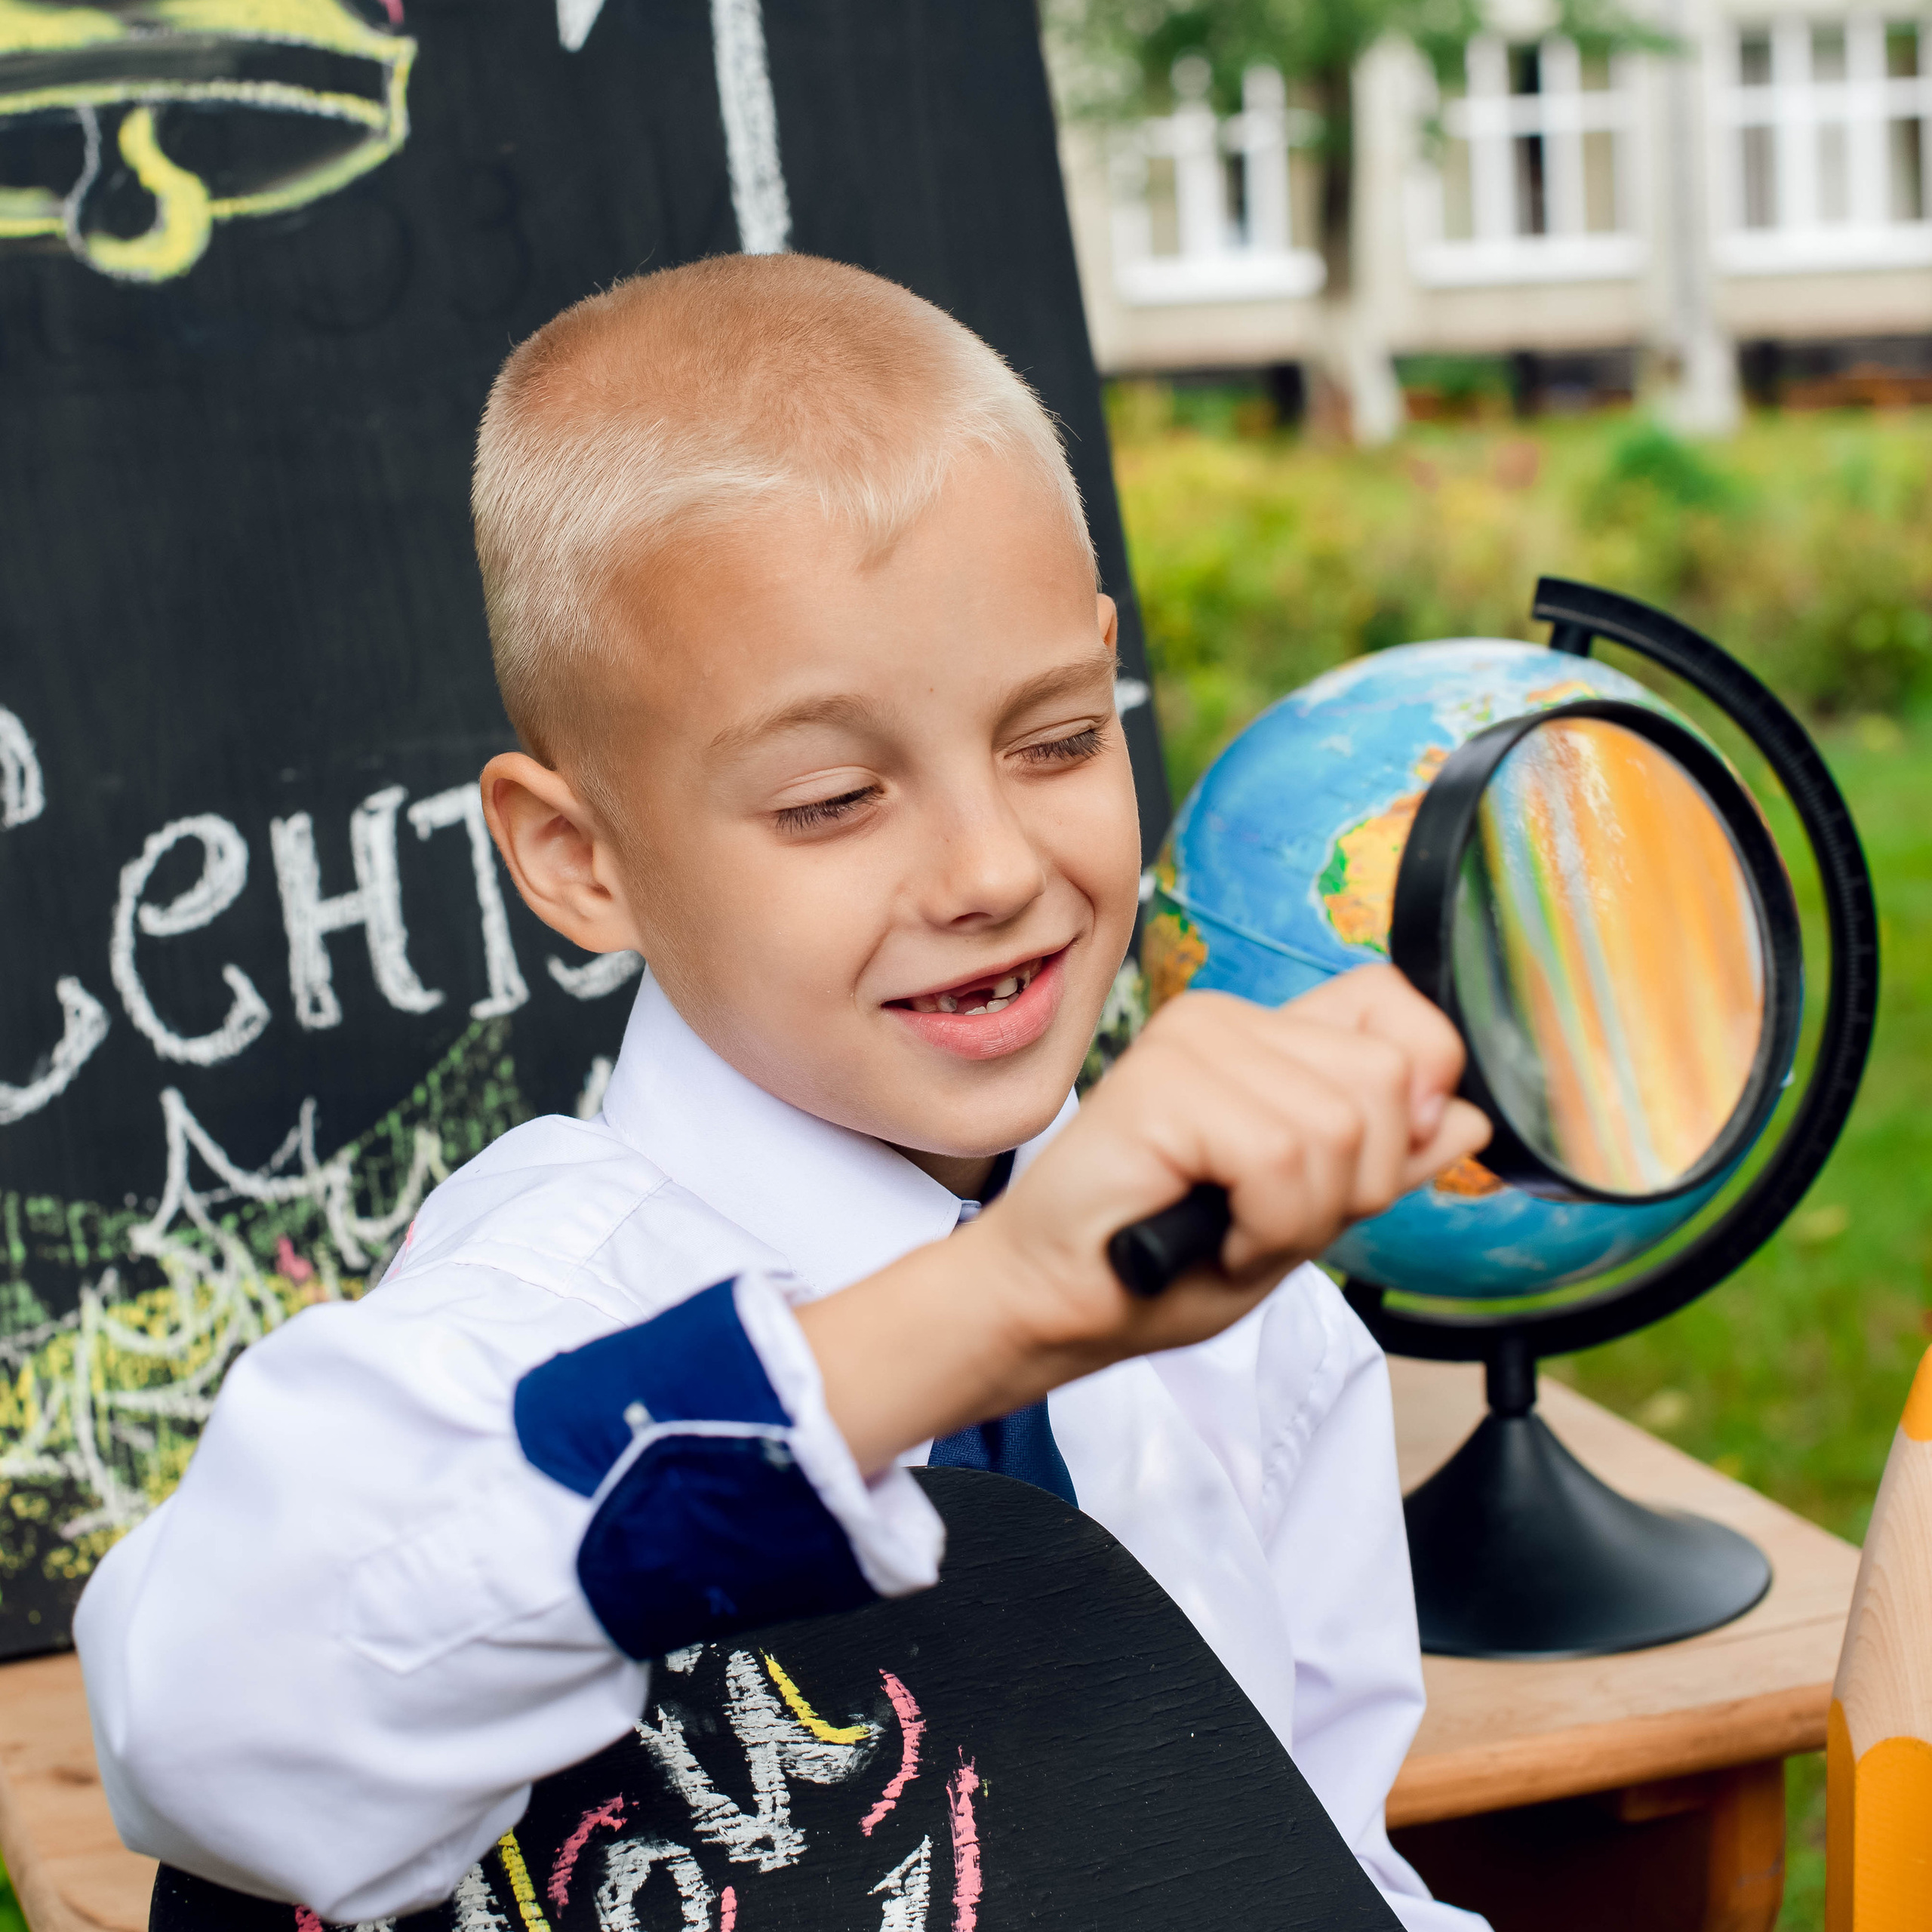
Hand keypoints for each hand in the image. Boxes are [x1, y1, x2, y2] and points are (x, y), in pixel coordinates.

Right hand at [969, 965, 1490, 1369]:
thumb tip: (1468, 1118)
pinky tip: (1207, 1236)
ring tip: (1229, 1230)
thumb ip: (1382, 1162)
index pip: (1391, 1001)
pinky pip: (1281, 1157)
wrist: (1055, 1307)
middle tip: (1265, 1219)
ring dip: (1300, 1217)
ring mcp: (1193, 1044)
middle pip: (1388, 1079)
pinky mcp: (1162, 1083)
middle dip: (1355, 1185)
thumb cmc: (1159, 1267)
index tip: (1377, 1162)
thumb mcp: (1302, 1218)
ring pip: (1343, 1127)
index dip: (1419, 1078)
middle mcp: (1229, 1021)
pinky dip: (1261, 1226)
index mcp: (1264, 1041)